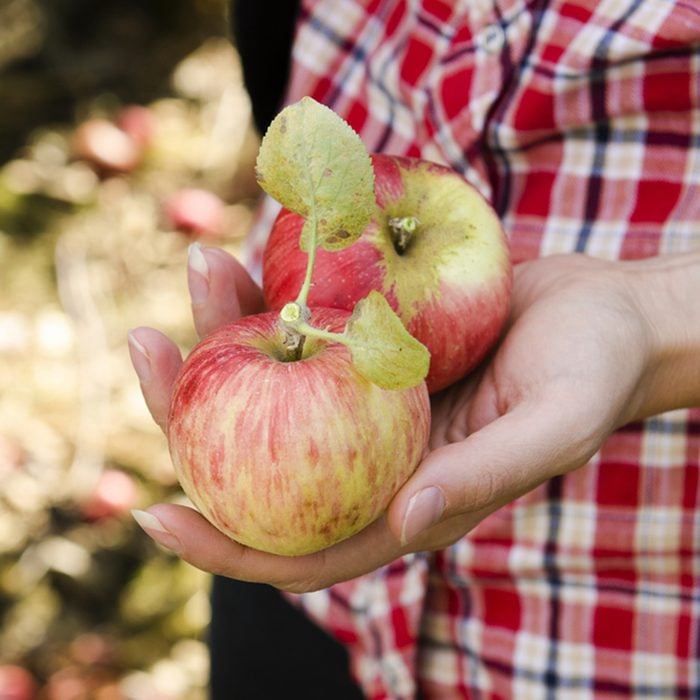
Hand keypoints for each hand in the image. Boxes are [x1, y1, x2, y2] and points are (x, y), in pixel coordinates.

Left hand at [130, 246, 698, 591]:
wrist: (608, 311)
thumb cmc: (594, 372)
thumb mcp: (554, 426)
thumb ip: (481, 477)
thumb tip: (402, 523)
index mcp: (407, 499)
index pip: (299, 547)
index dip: (224, 544)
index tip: (154, 512)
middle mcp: (372, 457)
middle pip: (258, 458)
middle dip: (188, 413)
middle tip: (144, 344)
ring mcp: (367, 401)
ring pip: (270, 383)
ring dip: (220, 333)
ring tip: (200, 262)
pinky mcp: (374, 348)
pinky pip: (305, 329)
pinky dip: (270, 296)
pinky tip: (247, 252)